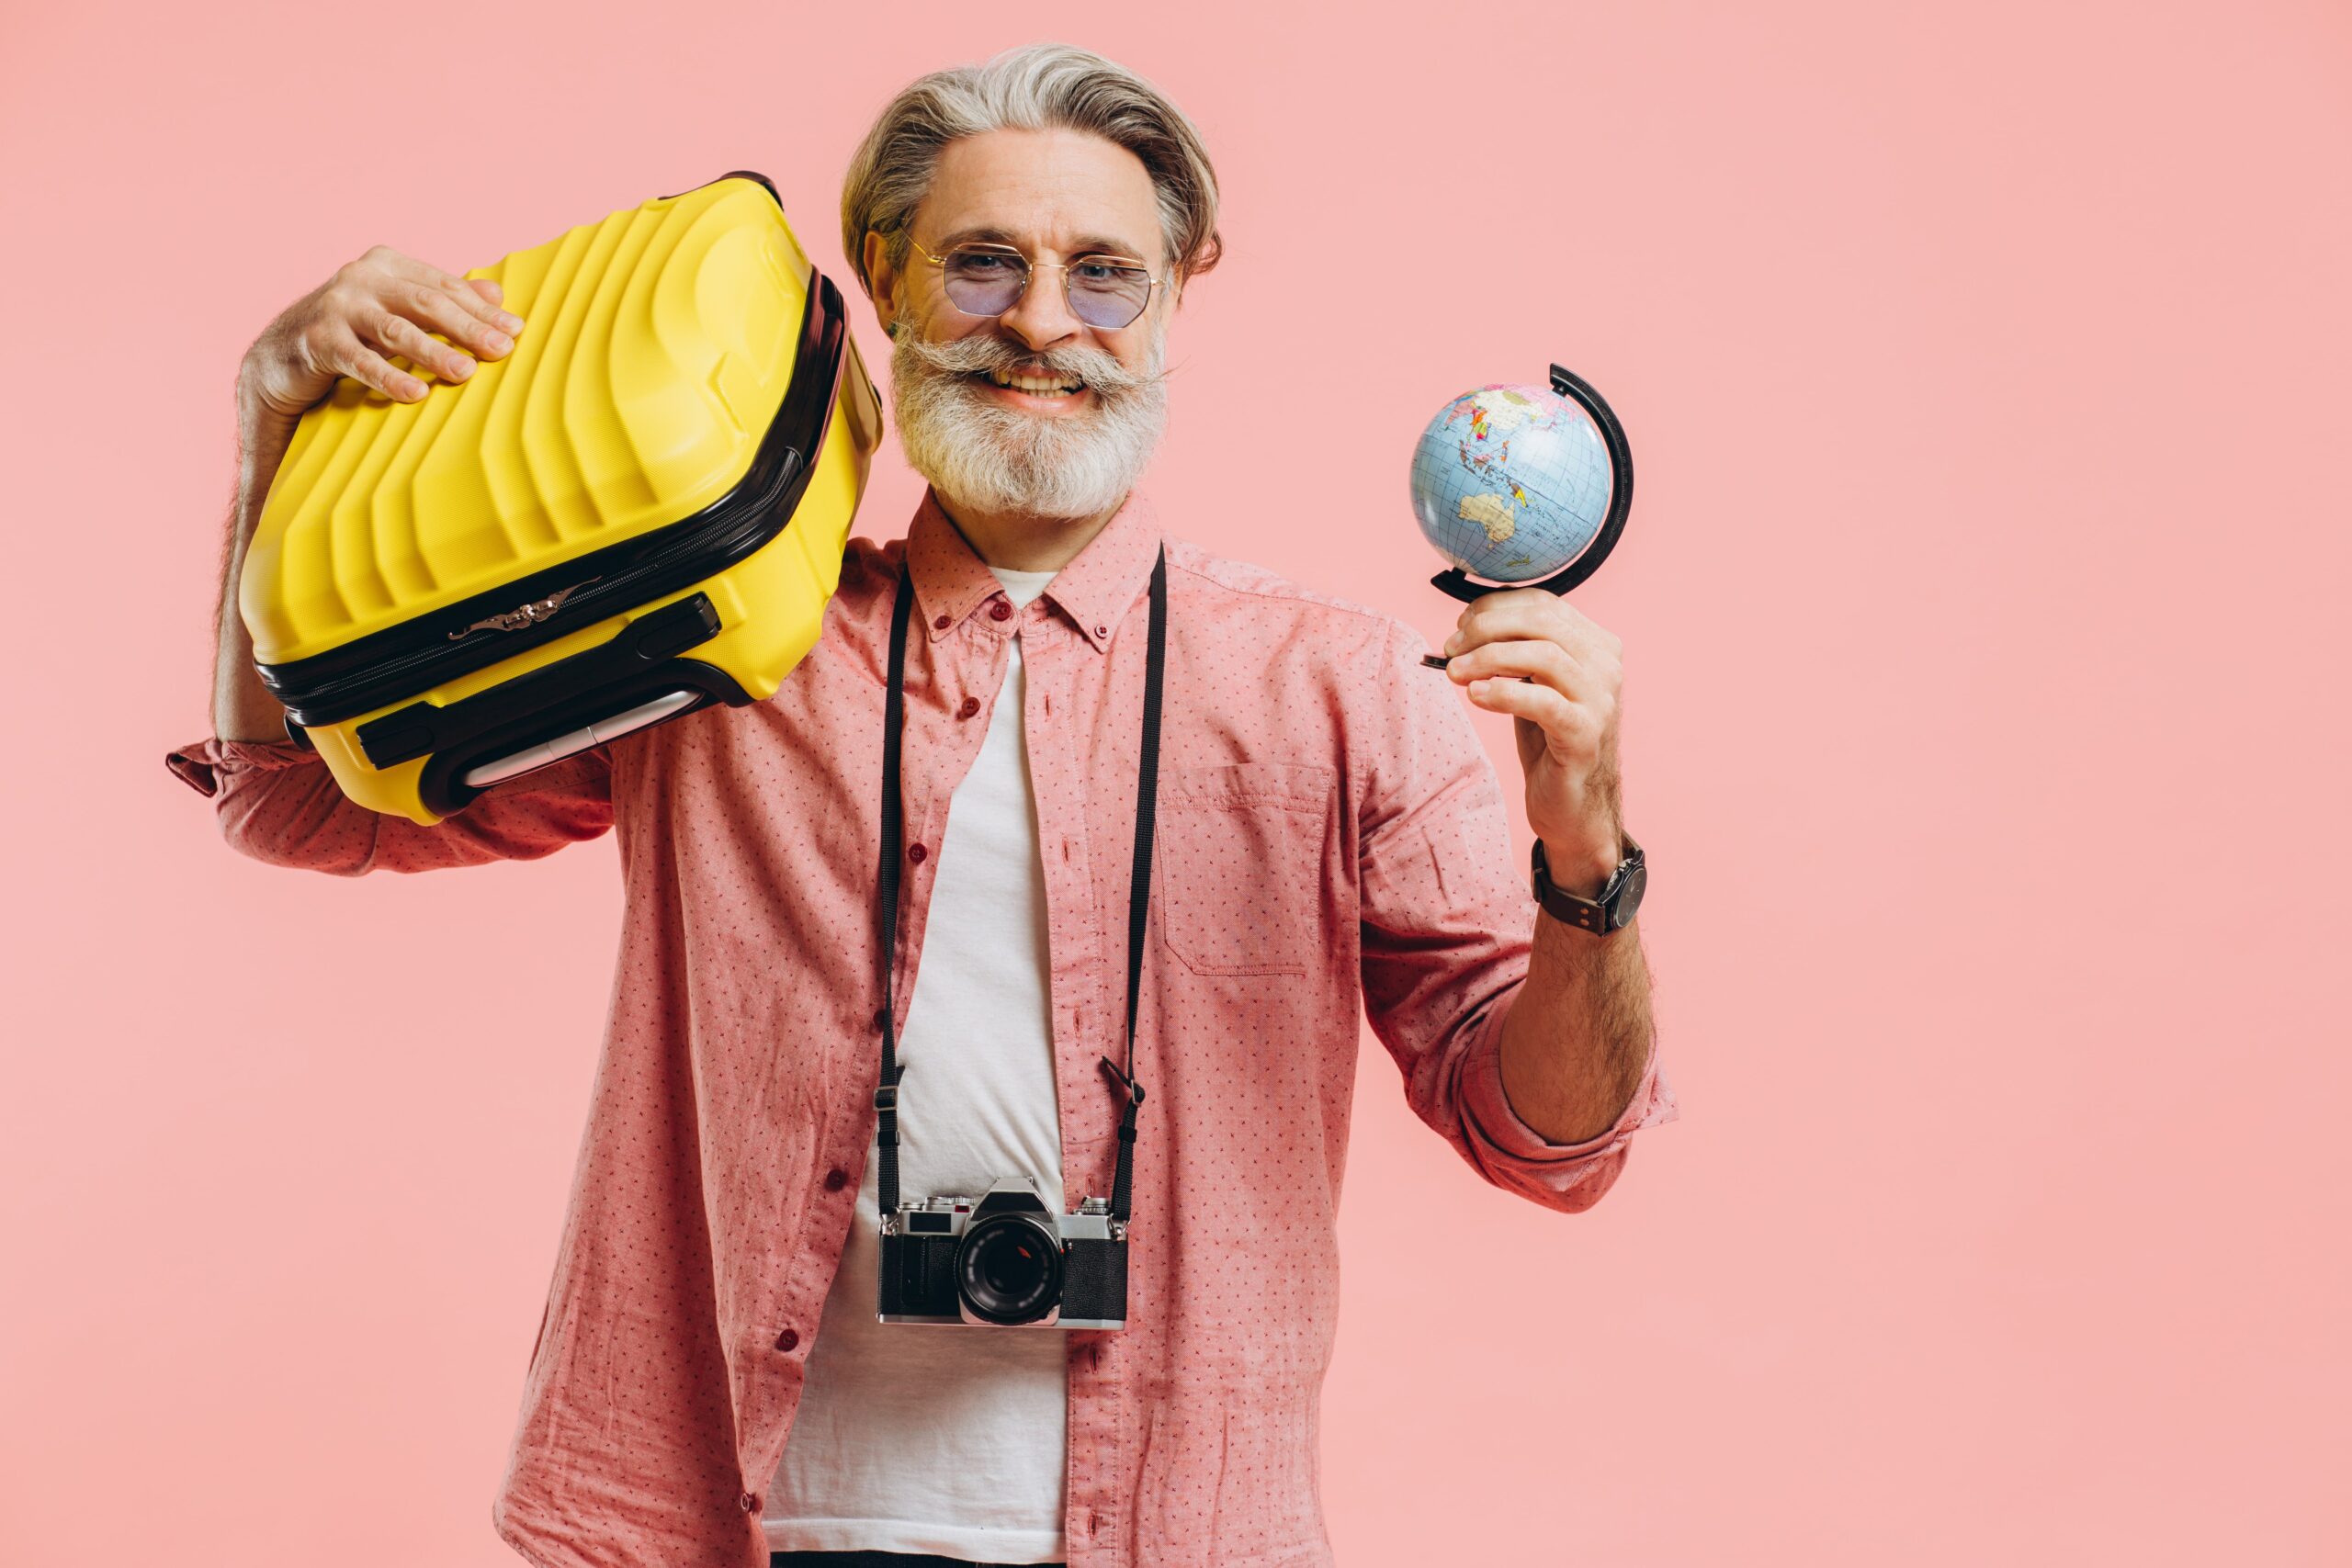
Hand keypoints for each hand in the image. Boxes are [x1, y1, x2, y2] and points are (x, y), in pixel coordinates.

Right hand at [236, 244, 525, 429]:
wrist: (282, 355)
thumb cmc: (353, 331)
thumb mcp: (399, 309)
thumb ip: (442, 298)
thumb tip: (498, 291)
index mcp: (387, 264)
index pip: (444, 286)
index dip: (481, 309)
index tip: (517, 332)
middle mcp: (361, 278)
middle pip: (425, 303)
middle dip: (467, 328)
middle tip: (502, 350)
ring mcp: (337, 307)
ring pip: (395, 330)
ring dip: (434, 352)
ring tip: (467, 373)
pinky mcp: (318, 340)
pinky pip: (360, 361)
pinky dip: (389, 378)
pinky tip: (416, 394)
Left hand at [1439, 589, 1625, 897]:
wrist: (1574, 805)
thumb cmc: (1550, 741)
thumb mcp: (1534, 685)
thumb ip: (1515, 653)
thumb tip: (1464, 629)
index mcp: (1597, 645)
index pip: (1543, 604)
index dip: (1495, 607)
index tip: (1460, 625)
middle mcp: (1606, 665)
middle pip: (1541, 622)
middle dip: (1486, 628)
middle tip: (1451, 648)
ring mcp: (1600, 700)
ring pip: (1543, 655)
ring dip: (1488, 657)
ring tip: (1455, 672)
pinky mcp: (1586, 734)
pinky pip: (1543, 701)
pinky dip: (1503, 692)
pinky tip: (1476, 696)